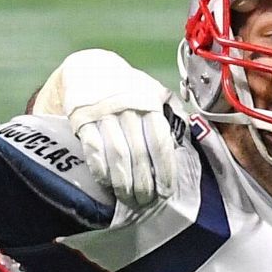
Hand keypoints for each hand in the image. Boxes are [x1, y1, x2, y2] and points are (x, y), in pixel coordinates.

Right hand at [35, 49, 177, 207]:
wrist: (88, 68)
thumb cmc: (127, 87)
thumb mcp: (152, 91)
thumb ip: (170, 111)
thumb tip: (188, 135)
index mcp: (149, 104)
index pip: (161, 142)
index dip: (164, 170)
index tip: (166, 191)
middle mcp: (129, 110)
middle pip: (140, 154)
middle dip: (144, 183)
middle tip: (146, 202)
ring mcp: (104, 115)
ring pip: (118, 155)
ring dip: (124, 182)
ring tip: (129, 199)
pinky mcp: (83, 120)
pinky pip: (94, 150)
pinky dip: (101, 170)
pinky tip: (106, 184)